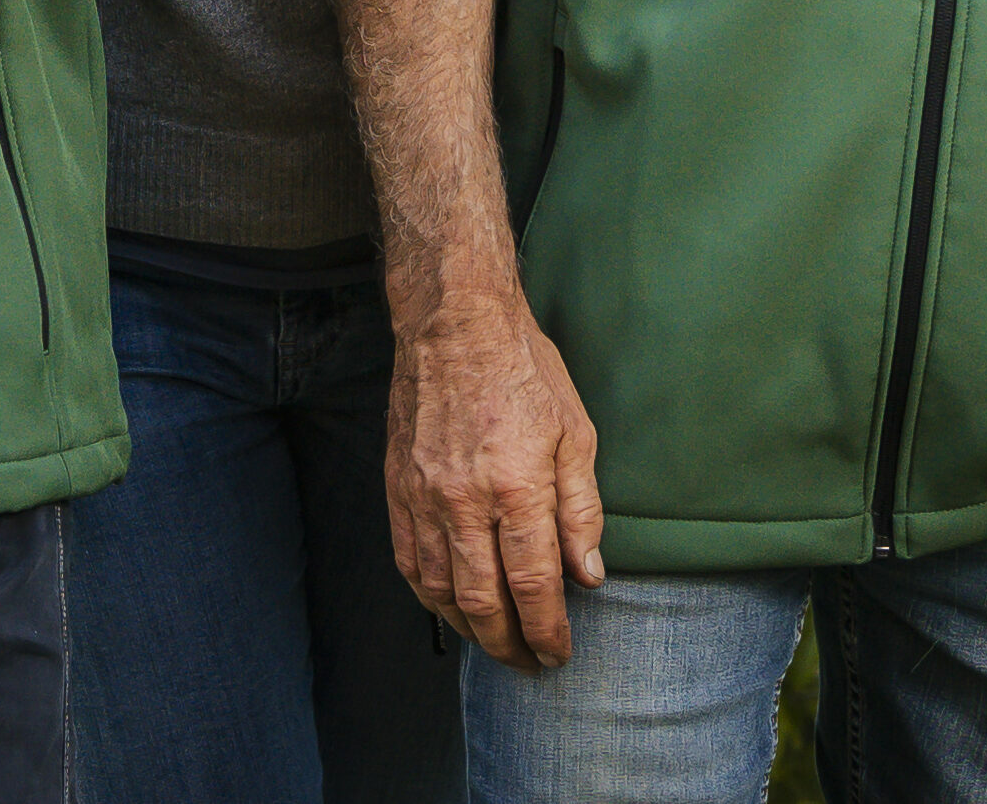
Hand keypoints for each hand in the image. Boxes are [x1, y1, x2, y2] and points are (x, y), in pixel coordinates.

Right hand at [385, 256, 604, 666]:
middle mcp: (464, 500)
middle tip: (529, 665)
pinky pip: (408, 561)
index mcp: (517, 485)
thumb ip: (581, 510)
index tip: (559, 654)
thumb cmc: (523, 370)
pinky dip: (430, 597)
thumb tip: (588, 576)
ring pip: (441, 590)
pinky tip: (449, 608)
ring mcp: (424, 496)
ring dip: (470, 630)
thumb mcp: (575, 432)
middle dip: (510, 645)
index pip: (534, 583)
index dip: (548, 630)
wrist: (453, 322)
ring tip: (495, 644)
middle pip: (484, 600)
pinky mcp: (398, 488)